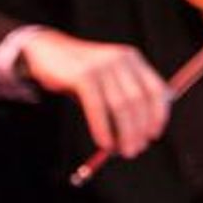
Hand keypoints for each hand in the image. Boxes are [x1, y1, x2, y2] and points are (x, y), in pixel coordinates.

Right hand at [19, 29, 170, 158]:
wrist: (44, 51)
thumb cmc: (79, 74)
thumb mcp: (106, 82)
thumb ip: (123, 102)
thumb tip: (137, 136)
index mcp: (132, 59)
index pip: (155, 88)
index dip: (158, 114)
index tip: (154, 135)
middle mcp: (121, 59)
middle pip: (139, 100)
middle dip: (140, 129)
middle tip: (136, 149)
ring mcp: (102, 65)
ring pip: (121, 106)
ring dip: (125, 134)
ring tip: (124, 152)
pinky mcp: (83, 75)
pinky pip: (97, 108)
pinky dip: (103, 130)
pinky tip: (104, 144)